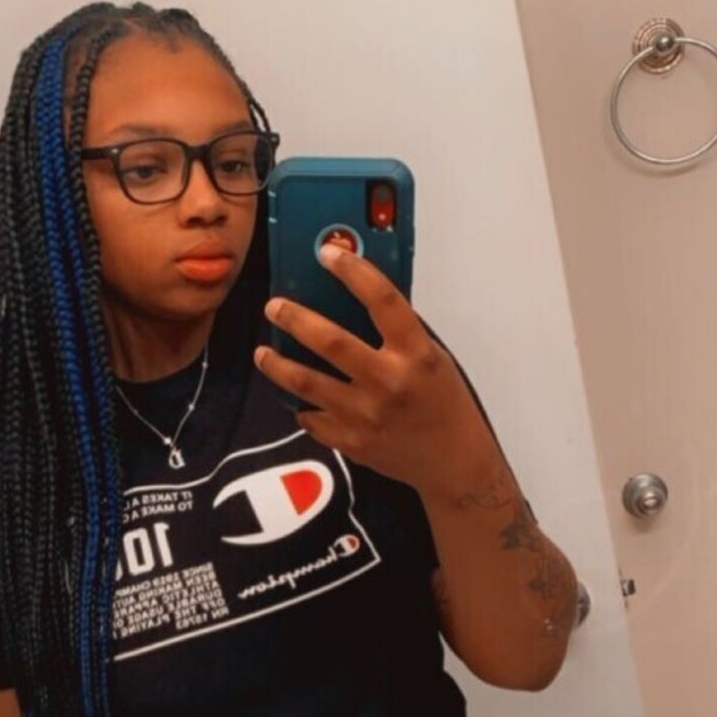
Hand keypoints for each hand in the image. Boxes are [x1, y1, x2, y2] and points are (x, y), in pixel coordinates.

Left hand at [255, 245, 495, 500]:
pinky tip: (296, 398)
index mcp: (416, 355)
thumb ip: (397, 336)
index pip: (383, 301)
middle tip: (274, 307)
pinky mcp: (352, 443)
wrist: (454, 463)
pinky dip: (303, 407)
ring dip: (279, 366)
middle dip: (296, 320)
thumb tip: (351, 301)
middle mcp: (389, 383)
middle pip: (331, 343)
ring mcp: (367, 416)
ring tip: (262, 353)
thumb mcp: (432, 359)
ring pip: (308, 384)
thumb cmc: (444, 403)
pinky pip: (313, 420)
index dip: (354, 273)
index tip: (328, 254)